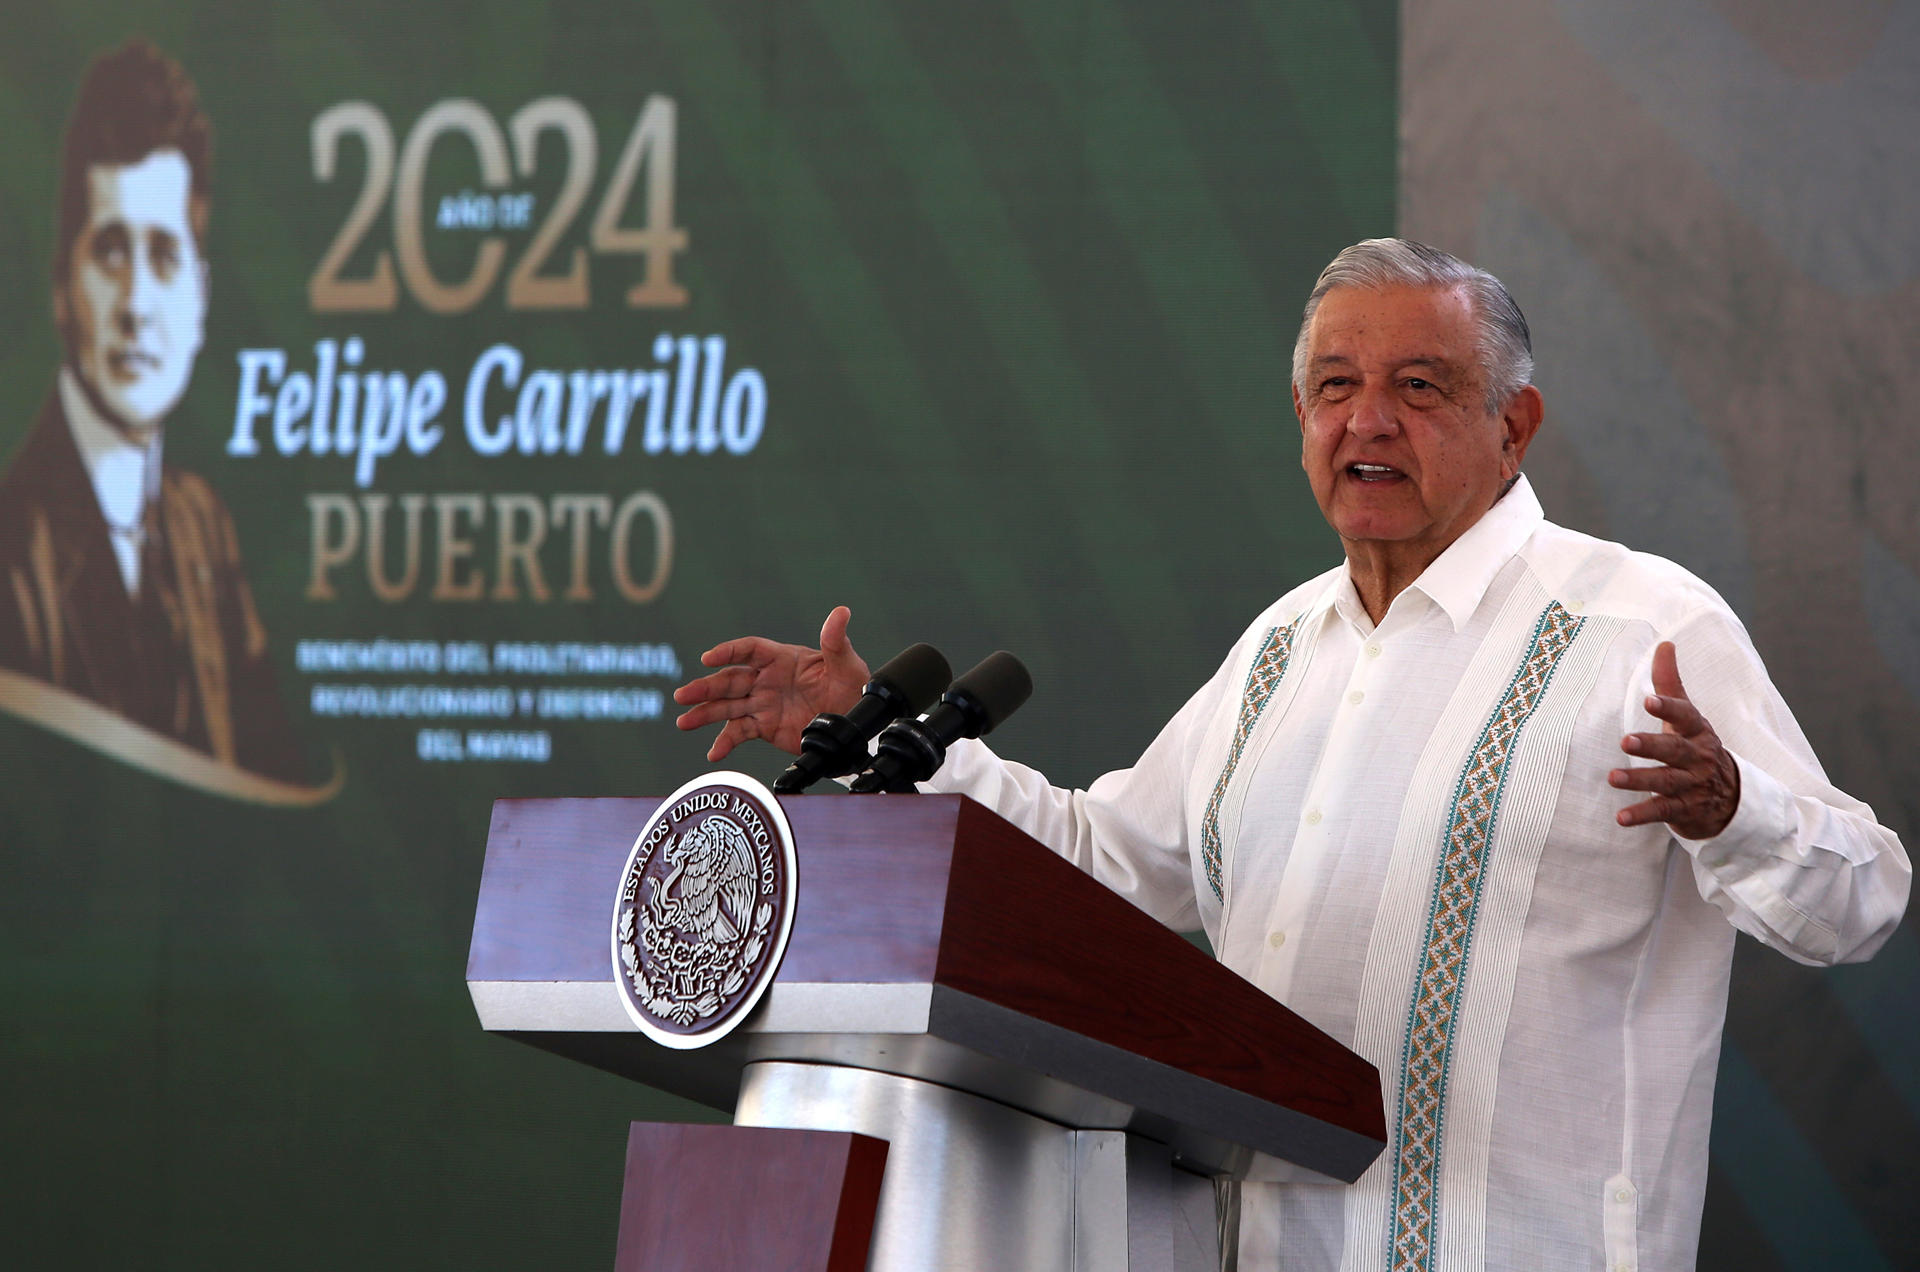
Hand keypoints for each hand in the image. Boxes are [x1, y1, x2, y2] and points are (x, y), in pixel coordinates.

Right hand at [672, 606, 869, 761]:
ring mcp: (762, 704)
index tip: (708, 658)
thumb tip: (841, 612)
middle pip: (730, 680)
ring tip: (683, 722)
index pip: (748, 650)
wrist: (853, 725)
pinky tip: (713, 752)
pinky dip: (725, 742)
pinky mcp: (764, 727)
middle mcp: (766, 680)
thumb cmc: (851, 688)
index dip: (728, 652)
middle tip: (683, 696)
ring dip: (704, 713)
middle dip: (705, 687)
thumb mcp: (847, 665)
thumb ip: (836, 641)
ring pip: (727, 706)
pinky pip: (739, 732)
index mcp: (781, 659)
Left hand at [1609, 641, 1740, 838]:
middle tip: (1626, 741)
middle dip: (1651, 746)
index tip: (1649, 700)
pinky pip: (1662, 812)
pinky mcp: (1685, 809)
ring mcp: (1692, 785)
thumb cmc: (1698, 748)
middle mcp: (1697, 758)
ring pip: (1665, 781)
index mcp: (1697, 732)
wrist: (1731, 799)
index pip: (1686, 716)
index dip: (1669, 708)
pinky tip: (1620, 818)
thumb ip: (1671, 683)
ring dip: (1639, 780)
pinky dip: (1642, 814)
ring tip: (1612, 778)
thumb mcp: (1688, 717)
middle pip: (1674, 750)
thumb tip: (1664, 643)